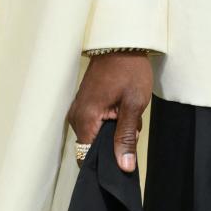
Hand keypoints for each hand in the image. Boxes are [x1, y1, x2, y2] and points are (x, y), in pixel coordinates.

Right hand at [66, 52, 152, 171]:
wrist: (122, 44)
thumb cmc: (129, 70)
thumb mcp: (133, 105)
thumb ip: (126, 138)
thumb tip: (124, 166)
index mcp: (85, 118)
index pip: (86, 158)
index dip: (105, 164)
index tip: (121, 161)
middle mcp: (76, 116)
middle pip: (93, 147)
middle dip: (115, 144)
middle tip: (132, 128)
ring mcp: (79, 109)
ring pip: (97, 135)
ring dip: (115, 132)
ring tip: (129, 115)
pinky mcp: (85, 104)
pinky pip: (97, 123)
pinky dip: (112, 122)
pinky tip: (124, 110)